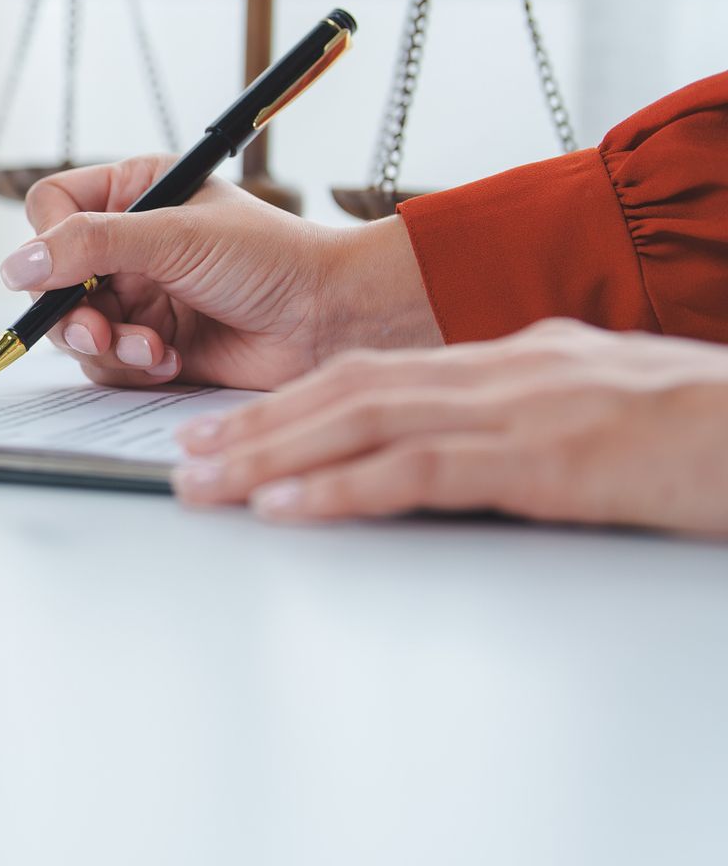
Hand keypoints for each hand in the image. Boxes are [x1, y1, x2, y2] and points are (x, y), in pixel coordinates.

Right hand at [6, 155, 438, 389]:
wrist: (329, 319)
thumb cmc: (270, 259)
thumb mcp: (174, 236)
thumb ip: (92, 246)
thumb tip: (15, 264)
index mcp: (134, 193)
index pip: (51, 208)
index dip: (48, 242)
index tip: (62, 270)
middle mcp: (128, 244)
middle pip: (51, 278)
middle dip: (72, 311)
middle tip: (98, 330)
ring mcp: (137, 296)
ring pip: (74, 327)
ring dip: (107, 344)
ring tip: (153, 349)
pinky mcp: (151, 345)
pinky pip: (107, 363)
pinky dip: (132, 366)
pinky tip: (171, 361)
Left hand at [172, 318, 727, 535]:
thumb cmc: (708, 430)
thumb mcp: (603, 406)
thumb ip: (530, 412)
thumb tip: (471, 439)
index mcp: (513, 359)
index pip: (376, 372)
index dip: (294, 401)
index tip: (232, 428)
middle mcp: (502, 372)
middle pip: (349, 389)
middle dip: (260, 426)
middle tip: (189, 457)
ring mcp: (521, 410)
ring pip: (365, 422)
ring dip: (275, 455)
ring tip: (209, 484)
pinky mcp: (544, 461)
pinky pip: (419, 472)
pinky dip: (341, 487)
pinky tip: (288, 506)